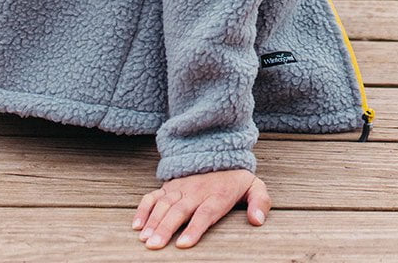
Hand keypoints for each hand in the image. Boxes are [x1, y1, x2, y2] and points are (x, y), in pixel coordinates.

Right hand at [132, 168, 269, 249]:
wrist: (219, 150)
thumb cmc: (236, 178)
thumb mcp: (255, 187)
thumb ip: (259, 202)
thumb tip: (257, 221)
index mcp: (217, 195)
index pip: (205, 213)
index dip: (194, 228)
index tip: (182, 244)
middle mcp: (196, 191)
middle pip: (179, 211)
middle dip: (165, 229)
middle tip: (154, 246)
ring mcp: (181, 188)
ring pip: (164, 204)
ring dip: (152, 221)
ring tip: (144, 239)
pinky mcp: (170, 186)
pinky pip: (153, 196)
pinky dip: (143, 209)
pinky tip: (137, 225)